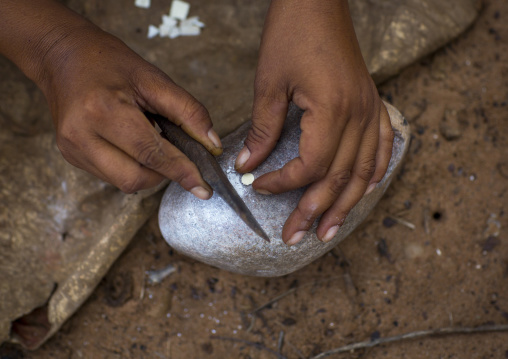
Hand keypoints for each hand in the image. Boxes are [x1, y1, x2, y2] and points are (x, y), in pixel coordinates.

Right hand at [39, 24, 221, 196]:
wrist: (61, 56)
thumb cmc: (108, 62)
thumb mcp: (154, 79)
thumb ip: (188, 112)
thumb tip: (212, 144)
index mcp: (103, 110)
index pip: (151, 153)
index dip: (181, 172)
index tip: (203, 188)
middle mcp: (81, 135)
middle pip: (135, 178)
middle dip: (164, 174)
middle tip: (177, 157)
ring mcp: (72, 148)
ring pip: (123, 182)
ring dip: (148, 172)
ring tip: (151, 143)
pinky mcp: (70, 156)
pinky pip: (111, 176)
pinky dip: (131, 167)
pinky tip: (132, 144)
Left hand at [235, 0, 393, 244]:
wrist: (317, 2)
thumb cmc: (292, 35)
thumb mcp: (269, 84)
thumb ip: (262, 131)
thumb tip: (246, 167)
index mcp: (333, 110)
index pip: (311, 165)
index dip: (284, 183)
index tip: (260, 187)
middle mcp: (359, 115)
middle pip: (339, 178)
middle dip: (315, 211)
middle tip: (296, 237)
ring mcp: (371, 110)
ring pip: (364, 172)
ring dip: (346, 205)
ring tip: (328, 231)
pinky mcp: (372, 104)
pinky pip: (381, 147)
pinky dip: (373, 173)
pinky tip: (364, 191)